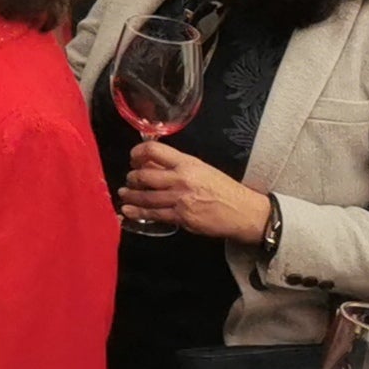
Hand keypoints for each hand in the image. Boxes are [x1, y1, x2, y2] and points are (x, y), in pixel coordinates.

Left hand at [121, 139, 274, 243]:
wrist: (245, 212)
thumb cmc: (224, 189)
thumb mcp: (202, 169)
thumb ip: (177, 166)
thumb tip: (150, 164)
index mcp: (187, 163)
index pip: (153, 151)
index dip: (137, 153)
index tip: (133, 158)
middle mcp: (182, 179)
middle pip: (144, 175)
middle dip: (132, 178)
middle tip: (129, 180)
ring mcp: (181, 199)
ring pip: (146, 196)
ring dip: (130, 195)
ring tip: (124, 194)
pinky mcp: (182, 218)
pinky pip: (154, 214)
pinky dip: (138, 212)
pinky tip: (129, 210)